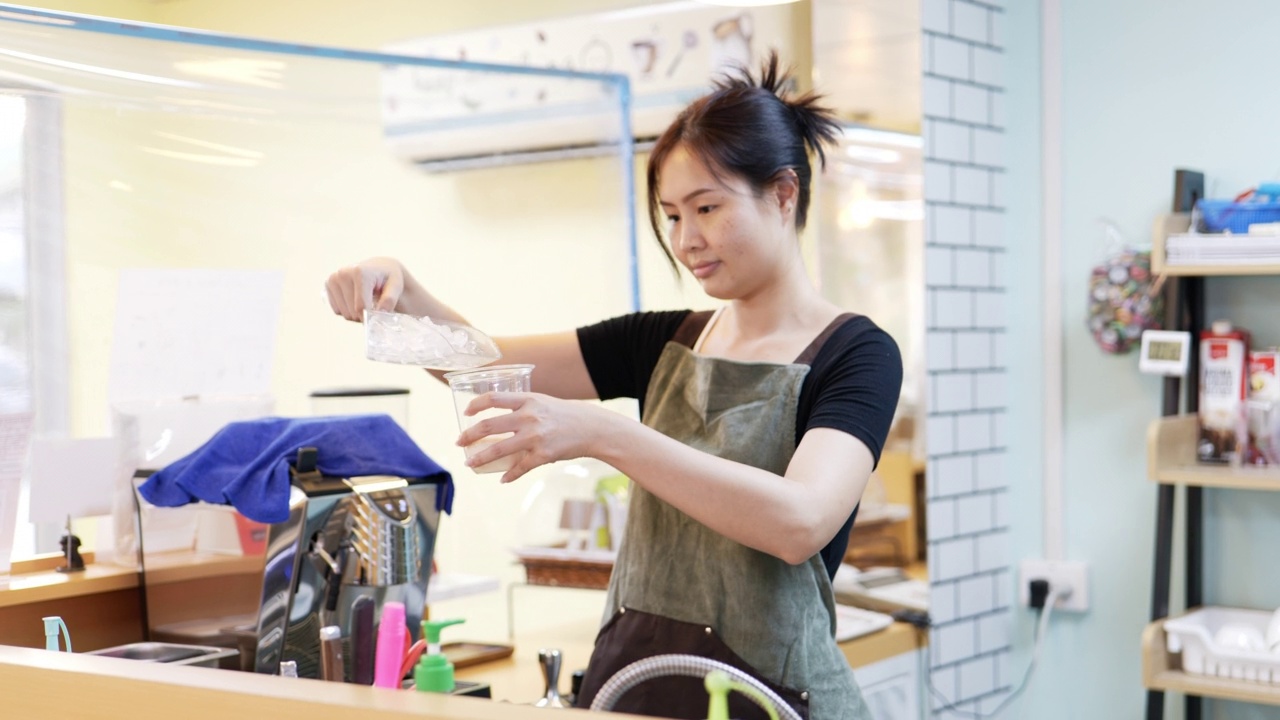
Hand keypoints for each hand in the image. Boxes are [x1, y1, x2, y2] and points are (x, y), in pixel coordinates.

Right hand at [325, 257, 407, 321]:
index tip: (378, 316)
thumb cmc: (389, 277)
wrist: (379, 268)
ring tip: (367, 302)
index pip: (360, 306)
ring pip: (344, 314)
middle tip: (375, 306)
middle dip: (364, 315)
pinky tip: (356, 300)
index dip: (370, 317)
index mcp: (359, 272)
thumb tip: (380, 312)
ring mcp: (334, 279)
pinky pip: (338, 311)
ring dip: (356, 314)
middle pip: (352, 312)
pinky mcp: (328, 286)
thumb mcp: (396, 286)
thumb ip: (390, 299)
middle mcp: (343, 274)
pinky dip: (348, 310)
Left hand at [455, 392, 614, 482]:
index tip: (466, 412)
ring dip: (480, 458)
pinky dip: (509, 475)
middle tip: (460, 442)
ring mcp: (535, 437)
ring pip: (498, 449)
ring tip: (470, 463)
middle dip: (469, 436)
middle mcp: (529, 417)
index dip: (476, 405)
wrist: (591, 428)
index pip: (493, 398)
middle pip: (489, 426)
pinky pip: (519, 468)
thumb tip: (497, 417)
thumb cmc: (564, 414)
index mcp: (528, 400)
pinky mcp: (542, 455)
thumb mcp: (542, 402)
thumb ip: (521, 407)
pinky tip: (503, 478)